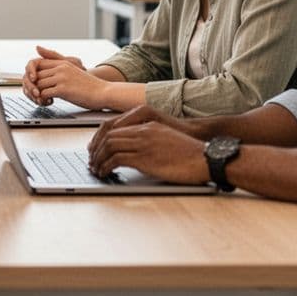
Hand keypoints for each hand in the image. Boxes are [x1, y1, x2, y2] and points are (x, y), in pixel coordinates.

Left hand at [25, 50, 108, 109]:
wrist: (103, 92)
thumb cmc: (89, 85)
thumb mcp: (73, 72)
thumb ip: (59, 68)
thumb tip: (46, 62)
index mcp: (62, 63)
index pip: (38, 64)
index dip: (33, 75)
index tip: (37, 85)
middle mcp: (60, 68)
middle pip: (36, 75)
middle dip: (34, 87)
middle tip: (38, 96)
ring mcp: (61, 78)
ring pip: (38, 85)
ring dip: (37, 95)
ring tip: (44, 100)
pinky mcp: (63, 89)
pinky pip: (43, 94)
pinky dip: (43, 100)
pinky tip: (50, 103)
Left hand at [86, 106, 208, 183]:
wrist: (205, 157)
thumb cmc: (189, 152)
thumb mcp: (165, 138)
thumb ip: (148, 139)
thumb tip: (134, 152)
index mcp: (147, 122)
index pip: (113, 125)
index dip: (100, 138)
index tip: (94, 148)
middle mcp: (143, 130)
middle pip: (108, 135)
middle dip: (96, 149)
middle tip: (91, 160)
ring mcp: (143, 143)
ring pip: (109, 146)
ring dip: (98, 159)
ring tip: (95, 168)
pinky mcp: (144, 158)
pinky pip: (116, 159)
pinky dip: (106, 166)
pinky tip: (105, 173)